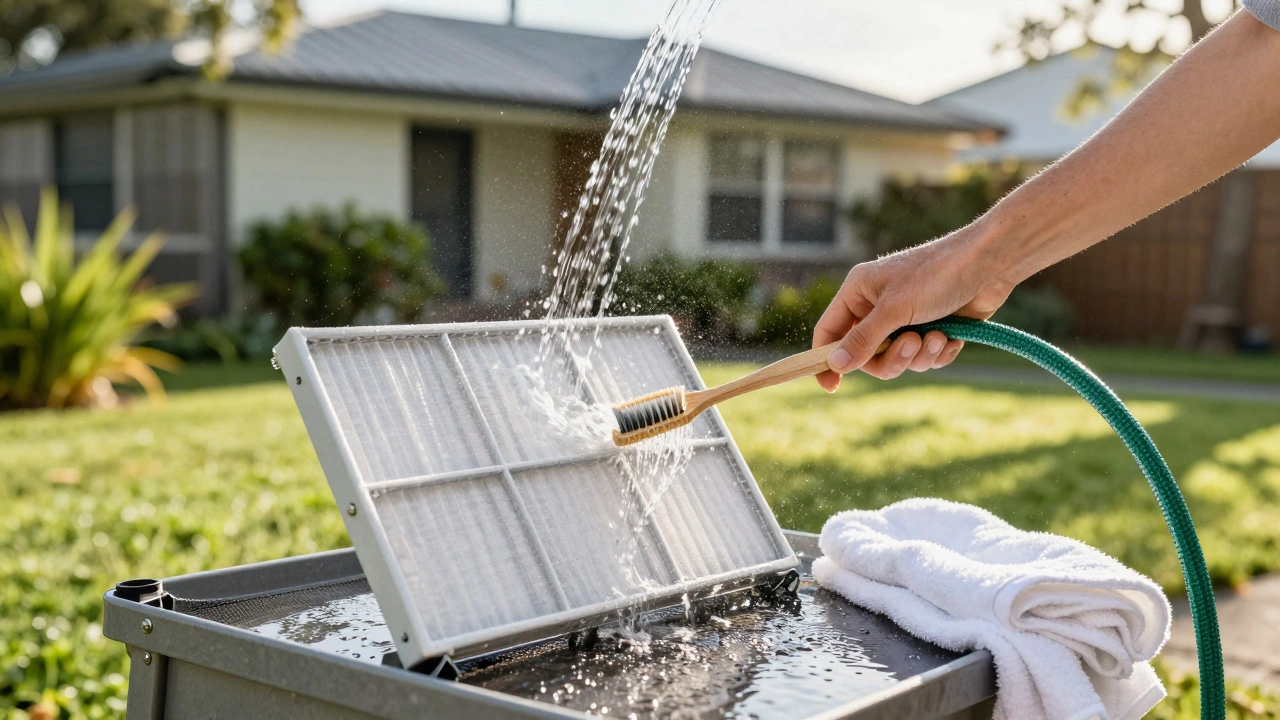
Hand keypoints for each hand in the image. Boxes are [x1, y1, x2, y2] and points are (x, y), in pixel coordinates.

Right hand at [813, 225, 1014, 390]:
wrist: (990, 265)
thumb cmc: (937, 275)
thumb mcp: (894, 309)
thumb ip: (863, 339)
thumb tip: (834, 365)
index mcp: (859, 292)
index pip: (829, 331)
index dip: (826, 359)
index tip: (831, 386)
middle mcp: (878, 306)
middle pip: (867, 354)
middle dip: (892, 357)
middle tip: (911, 345)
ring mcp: (905, 318)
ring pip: (898, 359)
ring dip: (920, 355)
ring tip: (938, 336)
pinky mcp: (931, 328)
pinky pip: (923, 358)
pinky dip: (938, 353)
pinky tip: (952, 337)